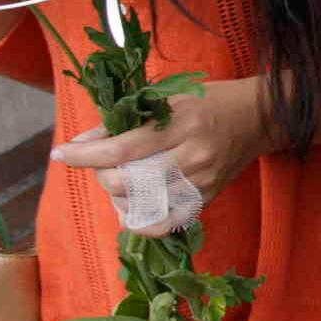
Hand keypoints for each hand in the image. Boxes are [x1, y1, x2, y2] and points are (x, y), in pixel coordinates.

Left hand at [51, 77, 275, 235]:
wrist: (260, 117)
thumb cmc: (210, 101)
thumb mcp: (169, 98)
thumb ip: (128, 119)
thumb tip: (86, 141)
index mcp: (182, 124)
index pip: (122, 149)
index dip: (85, 155)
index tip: (61, 154)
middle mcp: (193, 156)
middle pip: (127, 181)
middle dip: (101, 174)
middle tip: (101, 162)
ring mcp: (202, 182)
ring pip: (141, 204)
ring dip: (117, 195)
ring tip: (119, 180)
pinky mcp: (208, 198)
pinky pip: (165, 222)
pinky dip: (141, 221)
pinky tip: (132, 208)